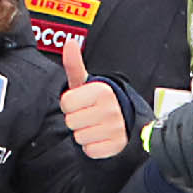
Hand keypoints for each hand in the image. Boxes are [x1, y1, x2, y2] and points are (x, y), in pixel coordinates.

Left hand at [57, 35, 130, 159]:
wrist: (126, 121)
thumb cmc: (99, 101)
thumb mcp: (87, 83)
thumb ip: (75, 65)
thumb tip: (69, 42)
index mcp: (101, 90)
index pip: (65, 103)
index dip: (70, 105)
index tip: (81, 103)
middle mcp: (110, 108)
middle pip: (70, 122)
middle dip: (76, 120)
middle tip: (89, 116)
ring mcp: (115, 128)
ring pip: (79, 137)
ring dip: (84, 134)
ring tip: (95, 126)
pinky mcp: (116, 146)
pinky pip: (90, 150)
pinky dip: (92, 147)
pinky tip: (100, 138)